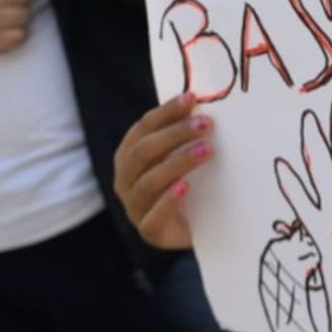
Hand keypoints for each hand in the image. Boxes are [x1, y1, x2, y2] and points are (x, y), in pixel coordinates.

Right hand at [113, 92, 211, 250]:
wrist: (194, 228)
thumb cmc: (187, 183)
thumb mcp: (181, 155)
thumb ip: (184, 134)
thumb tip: (201, 103)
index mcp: (128, 154)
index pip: (144, 127)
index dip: (167, 112)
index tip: (192, 99)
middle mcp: (125, 179)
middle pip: (144, 152)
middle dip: (175, 134)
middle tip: (206, 124)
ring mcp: (134, 207)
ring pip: (149, 182)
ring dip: (178, 162)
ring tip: (206, 151)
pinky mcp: (149, 232)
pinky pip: (153, 218)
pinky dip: (168, 201)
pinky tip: (185, 187)